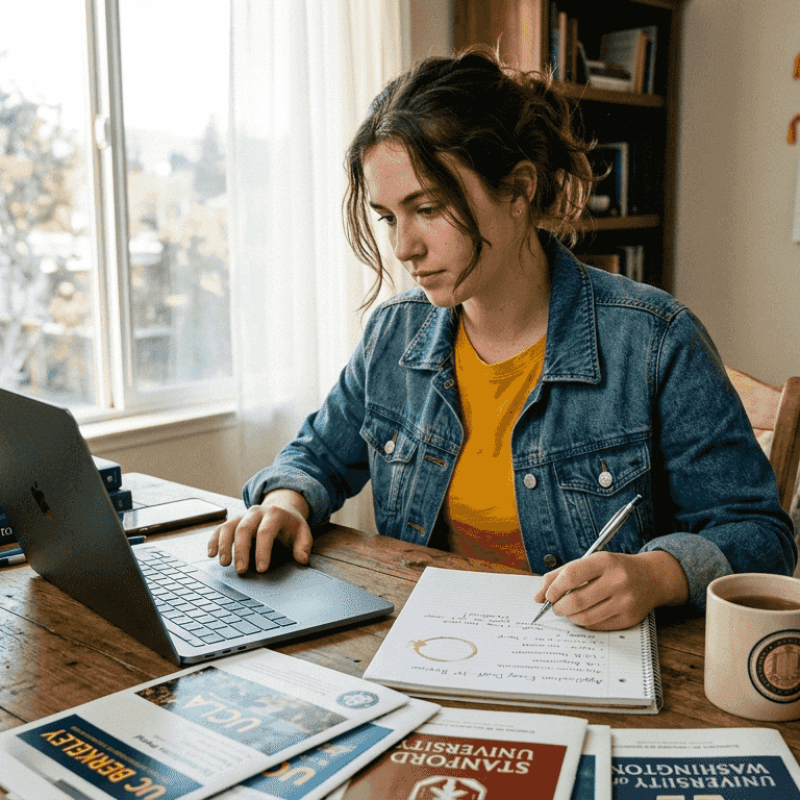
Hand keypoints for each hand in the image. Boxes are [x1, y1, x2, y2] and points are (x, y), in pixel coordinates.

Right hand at [207, 489, 311, 572]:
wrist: (281, 507)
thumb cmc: (291, 524)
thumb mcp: (303, 532)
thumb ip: (304, 545)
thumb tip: (302, 559)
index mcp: (275, 514)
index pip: (266, 532)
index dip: (263, 551)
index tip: (262, 569)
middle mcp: (256, 512)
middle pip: (244, 529)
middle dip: (241, 551)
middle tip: (241, 570)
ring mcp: (243, 515)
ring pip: (229, 527)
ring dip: (224, 545)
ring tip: (224, 564)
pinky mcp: (234, 520)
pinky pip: (221, 528)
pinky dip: (214, 540)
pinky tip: (211, 554)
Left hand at [533, 550, 688, 629]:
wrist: (652, 578)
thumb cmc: (614, 569)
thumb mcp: (591, 562)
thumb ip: (561, 574)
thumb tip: (537, 596)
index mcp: (605, 561)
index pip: (571, 575)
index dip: (554, 588)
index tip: (547, 595)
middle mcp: (617, 581)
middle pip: (576, 600)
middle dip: (559, 607)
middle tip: (555, 607)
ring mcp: (625, 601)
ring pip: (585, 617)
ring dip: (570, 617)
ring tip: (568, 611)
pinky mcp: (629, 618)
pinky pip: (597, 626)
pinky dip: (584, 623)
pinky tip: (584, 615)